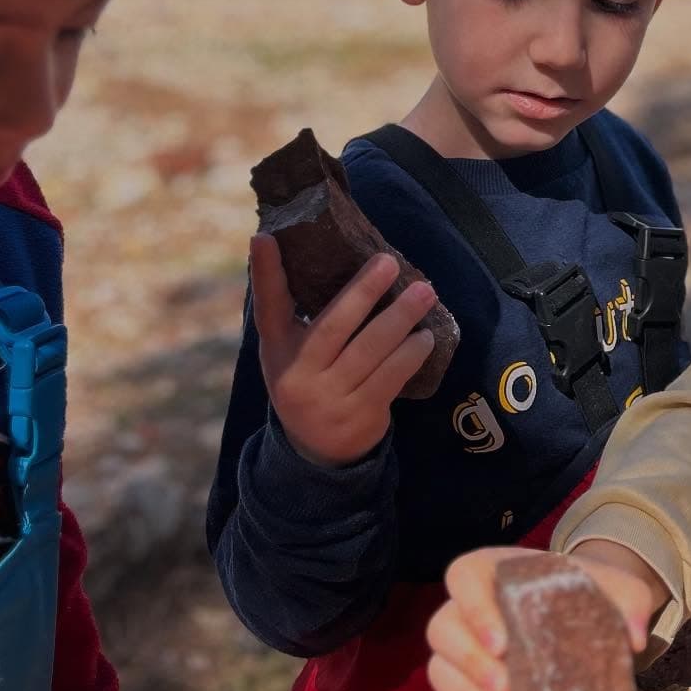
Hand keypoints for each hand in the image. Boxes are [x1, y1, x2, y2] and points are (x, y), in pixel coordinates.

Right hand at [250, 234, 435, 464]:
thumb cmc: (310, 380)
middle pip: (333, 326)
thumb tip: (334, 256)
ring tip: (425, 293)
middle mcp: (297, 374)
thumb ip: (301, 313)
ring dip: (401, 318)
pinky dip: (411, 354)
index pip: (268, 307)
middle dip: (363, 291)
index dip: (265, 273)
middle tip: (389, 262)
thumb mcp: (292, 351)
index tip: (264, 237)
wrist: (317, 453)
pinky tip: (426, 336)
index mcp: (277, 349)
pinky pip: (390, 378)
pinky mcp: (359, 417)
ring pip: (369, 351)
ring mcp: (328, 399)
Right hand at [425, 543, 665, 690]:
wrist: (588, 627)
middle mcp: (469, 611)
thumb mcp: (620, 590)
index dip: (474, 608)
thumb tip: (635, 637)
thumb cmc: (592, 598)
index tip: (502, 643)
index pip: (464, 576)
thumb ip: (631, 601)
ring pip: (440, 671)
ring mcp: (465, 655)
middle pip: (443, 629)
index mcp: (496, 572)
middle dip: (470, 664)